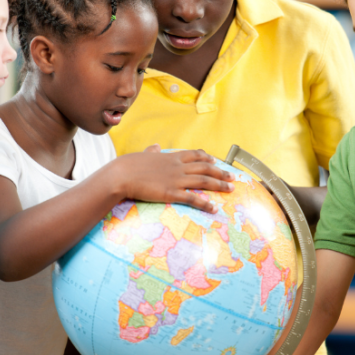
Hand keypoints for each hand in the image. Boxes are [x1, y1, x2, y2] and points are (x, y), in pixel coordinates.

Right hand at [112, 146, 234, 213]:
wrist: (122, 174)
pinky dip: (205, 203)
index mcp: (171, 157)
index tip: (215, 161)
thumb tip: (156, 146)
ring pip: (204, 181)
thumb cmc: (129, 165)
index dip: (207, 158)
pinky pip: (193, 199)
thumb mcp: (144, 155)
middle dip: (220, 173)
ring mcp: (176, 180)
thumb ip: (152, 151)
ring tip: (230, 189)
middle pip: (205, 168)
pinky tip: (214, 208)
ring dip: (219, 185)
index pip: (195, 155)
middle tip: (232, 177)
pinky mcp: (172, 193)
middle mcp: (178, 167)